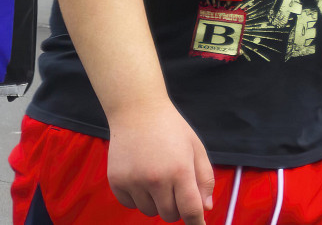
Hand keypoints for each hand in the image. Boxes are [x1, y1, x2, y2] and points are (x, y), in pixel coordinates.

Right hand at [105, 102, 214, 223]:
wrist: (136, 108)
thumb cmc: (170, 127)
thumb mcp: (196, 149)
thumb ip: (205, 180)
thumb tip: (205, 208)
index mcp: (180, 171)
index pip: (191, 212)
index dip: (197, 222)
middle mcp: (156, 178)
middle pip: (169, 215)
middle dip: (175, 207)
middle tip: (173, 188)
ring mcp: (133, 180)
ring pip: (149, 212)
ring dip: (155, 203)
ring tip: (155, 179)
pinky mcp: (116, 179)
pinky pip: (129, 204)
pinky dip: (136, 198)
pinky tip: (139, 178)